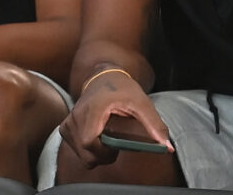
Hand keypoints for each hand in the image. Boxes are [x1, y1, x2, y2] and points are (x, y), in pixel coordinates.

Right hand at [59, 68, 173, 167]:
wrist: (103, 76)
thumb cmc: (122, 89)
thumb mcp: (142, 103)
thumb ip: (154, 125)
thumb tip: (167, 147)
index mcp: (93, 109)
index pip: (88, 142)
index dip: (103, 152)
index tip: (116, 147)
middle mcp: (76, 115)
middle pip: (84, 152)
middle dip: (102, 156)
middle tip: (114, 146)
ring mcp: (69, 121)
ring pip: (79, 152)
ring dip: (95, 153)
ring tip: (106, 140)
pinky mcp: (66, 125)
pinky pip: (73, 147)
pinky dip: (86, 149)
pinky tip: (96, 139)